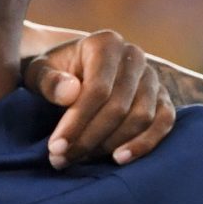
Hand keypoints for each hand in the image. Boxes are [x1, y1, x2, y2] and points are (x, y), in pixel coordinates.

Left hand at [19, 28, 176, 167]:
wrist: (74, 71)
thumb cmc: (54, 73)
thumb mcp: (38, 71)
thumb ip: (48, 80)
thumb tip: (70, 93)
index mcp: (106, 44)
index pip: (97, 89)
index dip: (77, 121)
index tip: (56, 147)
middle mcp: (135, 57)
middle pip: (119, 106)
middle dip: (90, 138)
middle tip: (63, 159)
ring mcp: (152, 78)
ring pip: (141, 117)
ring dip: (111, 144)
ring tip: (82, 159)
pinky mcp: (163, 97)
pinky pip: (164, 122)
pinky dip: (145, 143)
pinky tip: (120, 159)